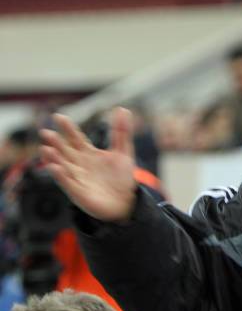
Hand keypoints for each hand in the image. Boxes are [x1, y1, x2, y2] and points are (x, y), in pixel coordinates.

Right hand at [39, 107, 136, 221]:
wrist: (126, 202)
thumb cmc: (121, 177)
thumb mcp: (124, 152)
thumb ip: (121, 132)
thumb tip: (122, 109)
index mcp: (88, 153)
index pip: (75, 138)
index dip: (67, 128)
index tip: (58, 117)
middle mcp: (79, 164)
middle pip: (64, 151)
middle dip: (55, 143)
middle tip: (47, 133)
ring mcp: (77, 178)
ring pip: (61, 166)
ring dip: (53, 158)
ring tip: (46, 150)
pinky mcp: (78, 193)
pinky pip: (67, 183)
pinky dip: (61, 176)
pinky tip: (55, 168)